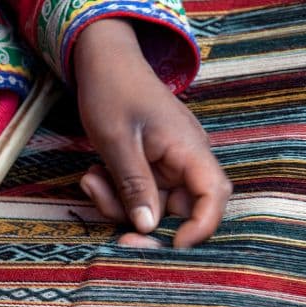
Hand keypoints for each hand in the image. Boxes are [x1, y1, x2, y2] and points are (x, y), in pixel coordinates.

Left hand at [73, 19, 230, 247]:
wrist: (103, 60)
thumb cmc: (113, 91)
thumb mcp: (118, 141)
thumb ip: (134, 185)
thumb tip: (147, 228)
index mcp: (188, 148)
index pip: (214, 195)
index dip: (201, 226)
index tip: (173, 246)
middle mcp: (186, 159)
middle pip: (179, 209)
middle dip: (143, 221)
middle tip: (113, 231)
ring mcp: (168, 163)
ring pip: (153, 205)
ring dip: (120, 204)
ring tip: (91, 178)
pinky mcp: (151, 165)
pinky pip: (139, 193)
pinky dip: (116, 192)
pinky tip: (94, 173)